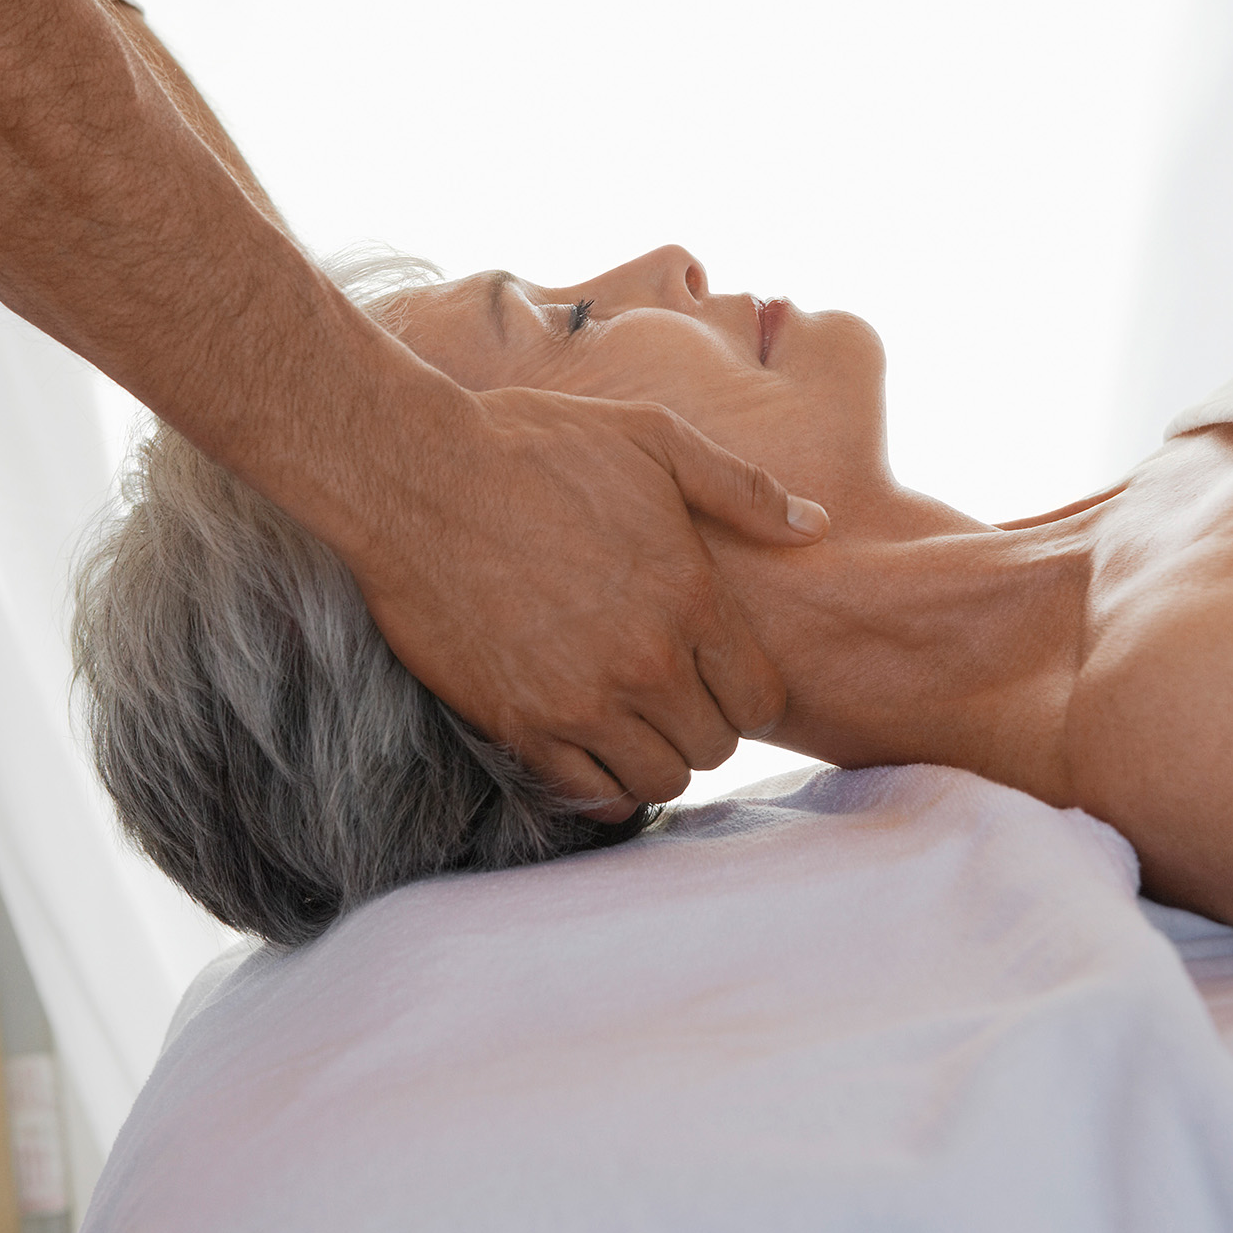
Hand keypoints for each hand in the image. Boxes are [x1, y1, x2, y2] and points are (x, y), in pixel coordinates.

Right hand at [347, 385, 827, 819]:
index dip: (748, 693)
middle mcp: (647, 662)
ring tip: (633, 722)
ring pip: (658, 779)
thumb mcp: (656, 438)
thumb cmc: (538, 445)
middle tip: (672, 696)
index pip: (760, 699)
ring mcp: (582, 700)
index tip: (719, 676)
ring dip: (655, 758)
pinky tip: (590, 746)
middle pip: (714, 746)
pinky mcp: (519, 724)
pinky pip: (588, 794)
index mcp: (692, 597)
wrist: (417, 474)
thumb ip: (742, 489)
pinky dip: (600, 784)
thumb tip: (816, 525)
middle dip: (703, 725)